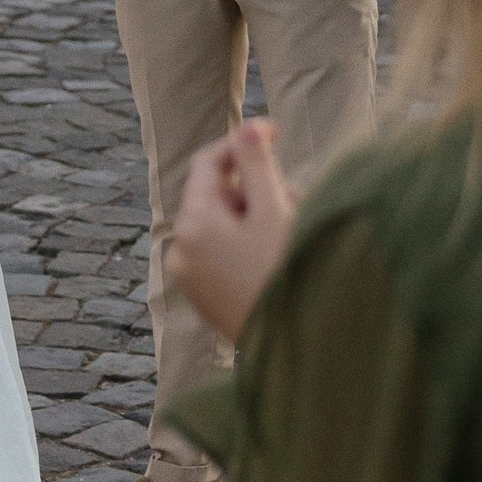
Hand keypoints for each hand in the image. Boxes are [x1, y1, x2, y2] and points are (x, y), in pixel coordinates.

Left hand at [168, 121, 295, 345]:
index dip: (242, 141)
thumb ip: (256, 165)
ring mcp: (192, 278)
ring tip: (295, 232)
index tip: (276, 131)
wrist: (297, 354)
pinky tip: (283, 257)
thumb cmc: (287, 276)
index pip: (208, 162)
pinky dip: (251, 245)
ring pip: (226, 225)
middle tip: (298, 198)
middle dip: (258, 188)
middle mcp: (182, 250)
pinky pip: (225, 254)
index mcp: (193, 224)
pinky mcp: (207, 299)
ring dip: (260, 217)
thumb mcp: (274, 212)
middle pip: (219, 195)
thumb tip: (246, 126)